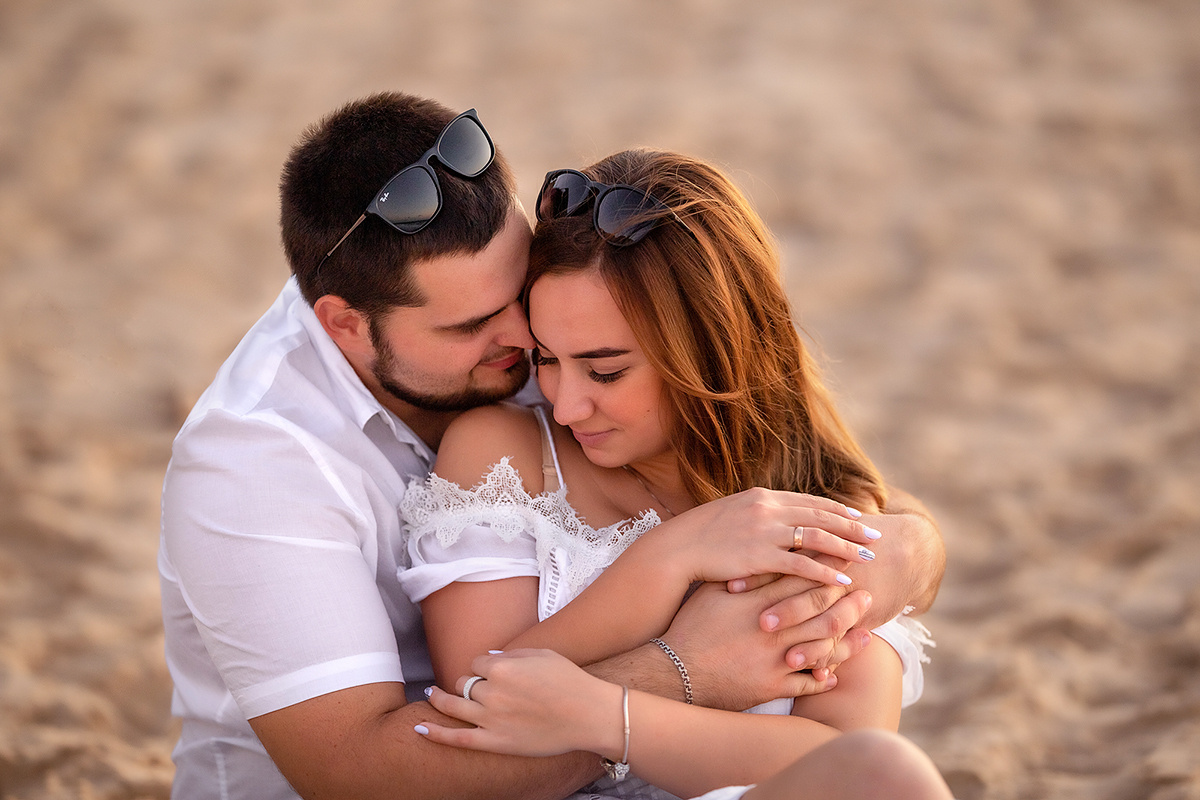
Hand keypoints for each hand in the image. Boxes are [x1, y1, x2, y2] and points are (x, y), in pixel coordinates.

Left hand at [417, 649, 624, 760]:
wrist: (589, 714)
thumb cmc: (570, 681)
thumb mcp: (542, 654)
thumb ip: (511, 654)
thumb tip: (489, 658)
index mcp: (503, 667)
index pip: (478, 661)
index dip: (484, 666)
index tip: (493, 671)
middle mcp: (492, 692)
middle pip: (465, 682)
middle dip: (470, 682)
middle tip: (479, 687)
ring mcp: (491, 718)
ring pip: (454, 705)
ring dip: (439, 699)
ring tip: (431, 695)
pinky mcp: (495, 742)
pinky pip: (458, 738)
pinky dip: (436, 734)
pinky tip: (420, 728)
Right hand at [651, 487, 881, 588]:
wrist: (677, 548)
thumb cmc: (701, 537)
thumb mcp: (732, 514)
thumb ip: (759, 514)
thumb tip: (778, 519)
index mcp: (763, 497)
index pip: (809, 501)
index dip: (837, 509)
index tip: (858, 517)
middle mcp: (768, 509)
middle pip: (821, 515)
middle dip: (852, 526)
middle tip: (875, 536)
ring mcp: (765, 531)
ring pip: (817, 537)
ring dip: (845, 547)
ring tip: (867, 558)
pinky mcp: (760, 555)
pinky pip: (801, 564)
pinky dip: (824, 572)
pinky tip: (841, 582)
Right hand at [661, 578, 871, 710]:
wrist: (675, 672)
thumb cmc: (690, 627)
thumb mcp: (713, 593)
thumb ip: (745, 577)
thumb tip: (768, 556)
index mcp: (758, 601)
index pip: (802, 579)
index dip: (827, 568)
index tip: (845, 559)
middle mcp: (772, 628)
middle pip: (821, 610)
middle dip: (848, 600)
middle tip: (867, 593)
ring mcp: (775, 659)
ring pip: (823, 646)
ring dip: (848, 638)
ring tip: (866, 631)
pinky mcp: (772, 686)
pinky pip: (808, 682)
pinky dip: (824, 677)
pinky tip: (835, 672)